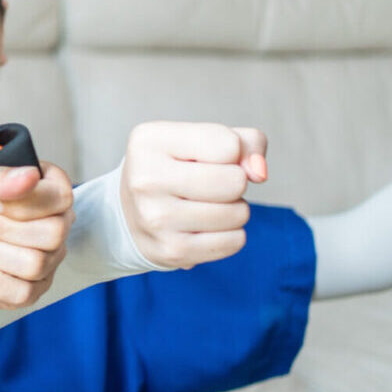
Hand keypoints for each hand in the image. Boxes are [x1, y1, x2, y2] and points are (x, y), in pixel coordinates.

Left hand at [0, 158, 73, 307]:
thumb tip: (29, 176)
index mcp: (41, 185)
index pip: (59, 197)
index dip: (23, 203)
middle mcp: (50, 221)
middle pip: (53, 234)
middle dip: (0, 228)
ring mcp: (44, 257)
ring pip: (36, 265)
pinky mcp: (29, 288)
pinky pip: (23, 294)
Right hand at [118, 122, 268, 268]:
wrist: (131, 213)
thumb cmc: (175, 169)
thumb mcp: (201, 140)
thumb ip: (244, 142)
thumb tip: (260, 172)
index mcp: (150, 141)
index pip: (228, 145)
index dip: (232, 152)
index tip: (209, 158)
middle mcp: (146, 178)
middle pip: (234, 181)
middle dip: (235, 184)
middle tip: (211, 185)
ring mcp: (156, 218)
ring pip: (238, 214)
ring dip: (234, 210)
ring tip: (207, 205)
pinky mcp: (171, 250)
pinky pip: (233, 242)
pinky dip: (230, 235)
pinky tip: (206, 228)